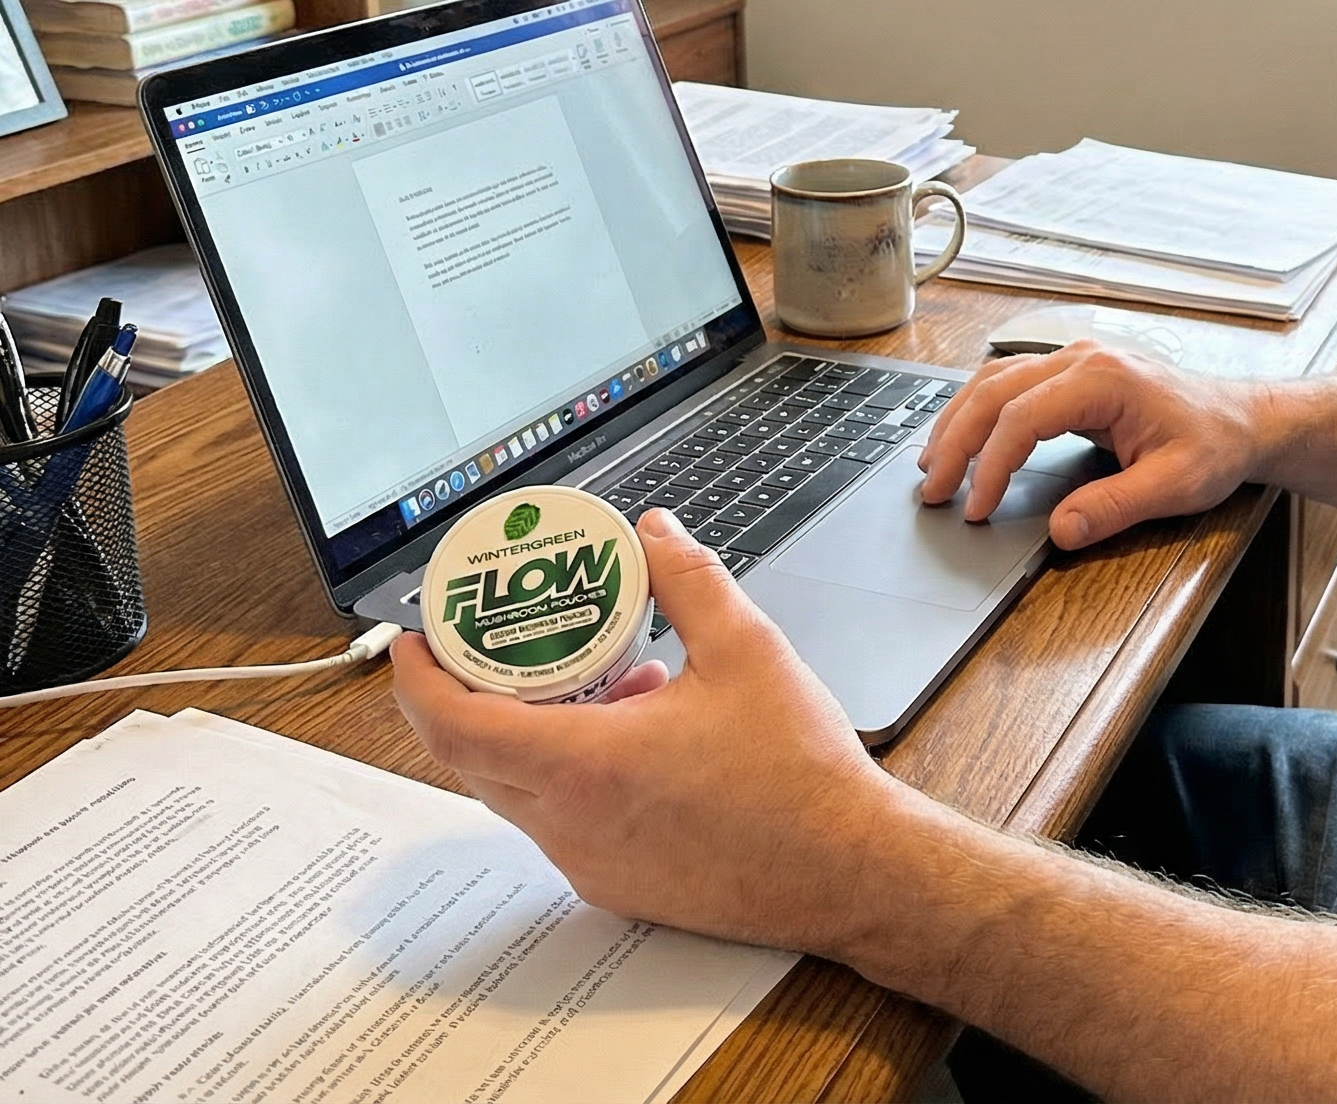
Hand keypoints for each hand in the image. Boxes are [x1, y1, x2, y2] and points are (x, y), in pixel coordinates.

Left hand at [391, 507, 910, 952]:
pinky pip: (557, 817)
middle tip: (481, 640)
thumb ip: (688, 580)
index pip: (456, 726)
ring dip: (524, 729)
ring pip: (514, 789)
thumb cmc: (798, 774)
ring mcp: (588, 862)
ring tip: (583, 671)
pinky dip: (564, 766)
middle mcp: (570, 824)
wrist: (845, 869)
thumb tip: (652, 532)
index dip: (418, 679)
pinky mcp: (615, 884)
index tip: (411, 637)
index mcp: (586, 765)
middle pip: (471, 758)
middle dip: (463, 694)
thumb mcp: (745, 649)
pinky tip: (631, 724)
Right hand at [918, 342, 1269, 547]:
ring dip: (958, 420)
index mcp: (1103, 378)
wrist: (1241, 418)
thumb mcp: (1175, 486)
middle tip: (933, 491)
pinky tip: (962, 436)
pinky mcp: (1072, 372)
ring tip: (932, 465)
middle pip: (994, 390)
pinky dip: (978, 409)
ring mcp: (1074, 358)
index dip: (991, 465)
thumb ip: (1115, 507)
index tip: (975, 508)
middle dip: (957, 441)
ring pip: (993, 379)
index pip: (1023, 417)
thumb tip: (1060, 531)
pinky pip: (1009, 381)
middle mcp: (1081, 358)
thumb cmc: (1214, 445)